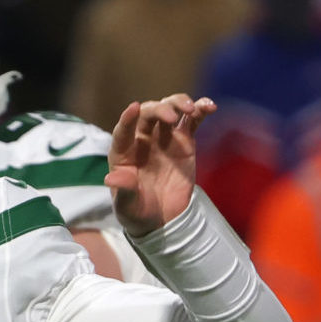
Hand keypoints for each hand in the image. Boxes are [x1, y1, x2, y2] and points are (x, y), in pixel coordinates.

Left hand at [105, 95, 216, 237]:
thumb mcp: (128, 206)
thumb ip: (123, 190)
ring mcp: (164, 137)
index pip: (123, 131)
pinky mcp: (184, 140)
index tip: (134, 107)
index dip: (127, 119)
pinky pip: (192, 121)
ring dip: (179, 103)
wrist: (163, 218)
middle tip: (171, 117)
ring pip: (170, 109)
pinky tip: (209, 106)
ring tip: (191, 109)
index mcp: (123, 152)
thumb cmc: (138, 211)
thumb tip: (111, 178)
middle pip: (149, 114)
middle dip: (159, 110)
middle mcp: (142, 139)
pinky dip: (200, 110)